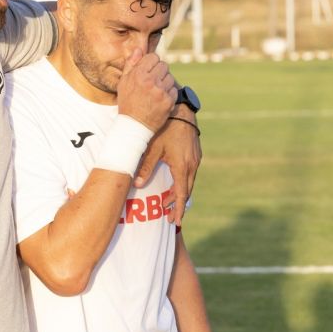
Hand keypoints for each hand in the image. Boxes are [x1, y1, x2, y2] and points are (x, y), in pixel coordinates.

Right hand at [117, 50, 176, 132]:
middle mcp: (150, 81)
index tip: (149, 71)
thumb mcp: (123, 82)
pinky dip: (169, 93)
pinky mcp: (169, 101)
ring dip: (165, 82)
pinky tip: (160, 99)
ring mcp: (161, 91)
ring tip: (156, 91)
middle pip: (164, 65)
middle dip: (159, 72)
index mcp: (138, 74)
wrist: (133, 126)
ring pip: (170, 77)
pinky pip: (174, 90)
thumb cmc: (127, 102)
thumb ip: (131, 64)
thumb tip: (139, 49)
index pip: (153, 57)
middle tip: (153, 81)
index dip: (152, 63)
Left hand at [135, 106, 200, 224]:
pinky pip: (190, 173)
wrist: (181, 110)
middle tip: (169, 216)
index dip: (178, 208)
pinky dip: (182, 181)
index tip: (176, 221)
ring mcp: (195, 159)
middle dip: (178, 204)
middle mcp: (192, 165)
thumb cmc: (165, 128)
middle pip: (186, 190)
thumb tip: (137, 184)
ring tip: (168, 201)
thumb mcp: (153, 148)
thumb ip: (145, 167)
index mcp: (182, 166)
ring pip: (188, 181)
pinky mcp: (195, 154)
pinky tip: (174, 183)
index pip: (181, 194)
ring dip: (179, 192)